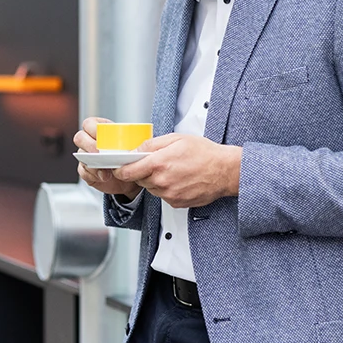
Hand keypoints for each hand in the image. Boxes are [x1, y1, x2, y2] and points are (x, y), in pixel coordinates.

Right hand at [74, 116, 141, 199]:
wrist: (130, 177)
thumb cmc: (131, 157)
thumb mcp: (134, 146)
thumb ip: (132, 143)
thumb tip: (136, 147)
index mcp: (101, 130)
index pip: (89, 124)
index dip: (92, 128)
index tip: (101, 137)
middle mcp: (90, 142)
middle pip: (80, 138)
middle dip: (89, 145)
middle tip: (100, 154)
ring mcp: (87, 156)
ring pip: (81, 156)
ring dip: (93, 163)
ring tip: (107, 170)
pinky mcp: (86, 171)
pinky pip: (83, 171)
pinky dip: (94, 175)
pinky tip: (104, 177)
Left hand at [113, 134, 241, 208]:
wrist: (224, 171)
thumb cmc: (204, 153)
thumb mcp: (175, 139)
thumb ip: (151, 144)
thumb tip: (135, 150)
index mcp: (158, 163)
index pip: (127, 171)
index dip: (120, 169)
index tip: (118, 167)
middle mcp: (161, 181)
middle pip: (139, 179)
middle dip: (142, 171)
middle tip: (157, 162)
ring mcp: (169, 194)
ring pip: (151, 188)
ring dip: (155, 180)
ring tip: (172, 169)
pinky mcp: (176, 203)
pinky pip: (163, 195)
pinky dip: (166, 188)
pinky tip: (178, 179)